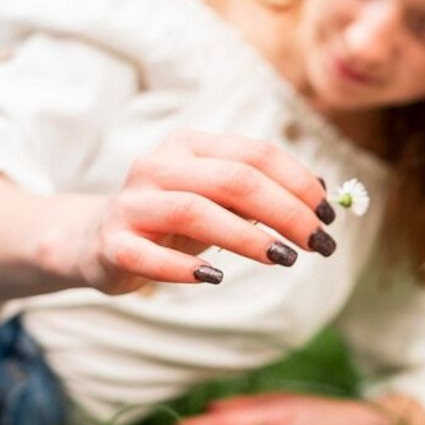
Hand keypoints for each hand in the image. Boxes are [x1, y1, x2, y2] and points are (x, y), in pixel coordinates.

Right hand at [58, 131, 336, 293]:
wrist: (97, 240)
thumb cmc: (173, 219)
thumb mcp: (219, 199)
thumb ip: (263, 192)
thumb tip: (324, 192)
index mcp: (190, 146)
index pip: (255, 154)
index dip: (298, 183)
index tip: (328, 216)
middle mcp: (159, 165)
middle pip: (233, 180)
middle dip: (285, 212)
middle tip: (319, 244)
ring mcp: (132, 203)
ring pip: (195, 211)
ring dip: (247, 237)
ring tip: (284, 259)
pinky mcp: (113, 243)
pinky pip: (149, 255)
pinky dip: (184, 268)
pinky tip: (215, 278)